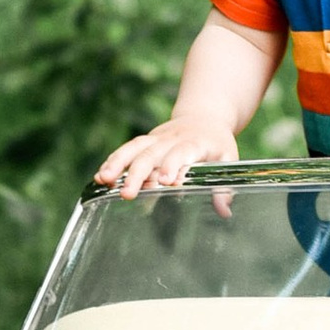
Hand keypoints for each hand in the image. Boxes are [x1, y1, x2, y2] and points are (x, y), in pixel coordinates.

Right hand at [95, 121, 224, 196]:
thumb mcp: (228, 162)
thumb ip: (223, 187)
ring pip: (135, 148)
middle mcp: (173, 139)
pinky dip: (114, 161)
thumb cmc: (217, 144)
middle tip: (127, 194)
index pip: (182, 152)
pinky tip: (101, 177)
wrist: (204, 117)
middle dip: (138, 174)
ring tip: (104, 180)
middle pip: (152, 154)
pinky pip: (128, 149)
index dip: (173, 165)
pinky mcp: (146, 141)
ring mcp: (157, 139)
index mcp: (196, 143)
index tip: (165, 181)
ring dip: (118, 164)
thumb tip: (224, 212)